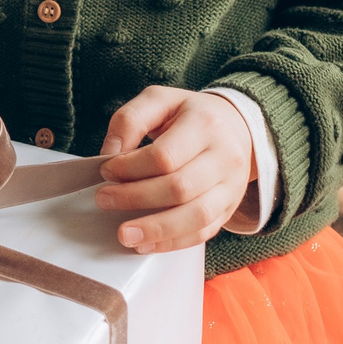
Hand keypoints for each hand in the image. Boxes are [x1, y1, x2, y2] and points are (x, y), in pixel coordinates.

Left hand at [94, 86, 254, 252]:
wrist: (238, 127)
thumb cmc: (191, 115)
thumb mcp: (160, 100)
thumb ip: (130, 120)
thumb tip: (109, 153)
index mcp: (205, 125)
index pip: (165, 155)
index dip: (130, 168)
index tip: (106, 171)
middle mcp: (224, 157)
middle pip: (180, 188)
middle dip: (136, 198)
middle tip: (104, 200)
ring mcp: (231, 186)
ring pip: (196, 217)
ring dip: (156, 230)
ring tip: (124, 234)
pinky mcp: (229, 208)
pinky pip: (204, 232)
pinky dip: (173, 242)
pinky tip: (146, 243)